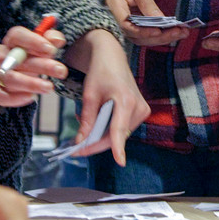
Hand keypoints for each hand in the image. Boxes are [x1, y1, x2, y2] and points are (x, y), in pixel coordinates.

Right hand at [0, 36, 66, 106]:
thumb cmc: (9, 54)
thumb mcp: (23, 43)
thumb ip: (44, 39)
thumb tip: (58, 40)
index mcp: (10, 43)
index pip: (18, 36)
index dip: (34, 41)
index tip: (50, 49)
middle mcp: (3, 58)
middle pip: (21, 60)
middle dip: (43, 66)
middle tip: (61, 70)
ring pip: (12, 80)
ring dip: (31, 84)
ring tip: (49, 87)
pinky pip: (2, 97)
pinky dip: (15, 99)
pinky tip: (30, 97)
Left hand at [58, 29, 149, 166]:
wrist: (112, 57)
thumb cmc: (100, 72)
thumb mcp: (89, 95)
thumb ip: (86, 120)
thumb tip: (81, 142)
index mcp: (125, 100)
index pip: (119, 129)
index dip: (118, 147)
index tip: (120, 162)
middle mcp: (139, 106)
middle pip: (117, 135)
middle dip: (97, 143)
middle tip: (75, 149)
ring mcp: (142, 109)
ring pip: (120, 134)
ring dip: (101, 136)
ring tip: (84, 126)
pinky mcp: (141, 111)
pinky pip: (123, 128)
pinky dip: (109, 130)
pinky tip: (97, 121)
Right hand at [104, 0, 189, 46]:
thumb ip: (147, 2)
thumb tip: (160, 19)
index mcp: (115, 7)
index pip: (127, 26)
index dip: (142, 31)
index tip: (158, 31)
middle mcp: (118, 21)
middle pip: (138, 36)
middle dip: (159, 37)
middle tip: (179, 32)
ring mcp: (126, 27)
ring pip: (144, 39)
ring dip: (164, 38)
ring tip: (182, 33)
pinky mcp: (135, 29)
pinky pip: (147, 36)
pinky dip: (162, 36)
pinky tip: (176, 33)